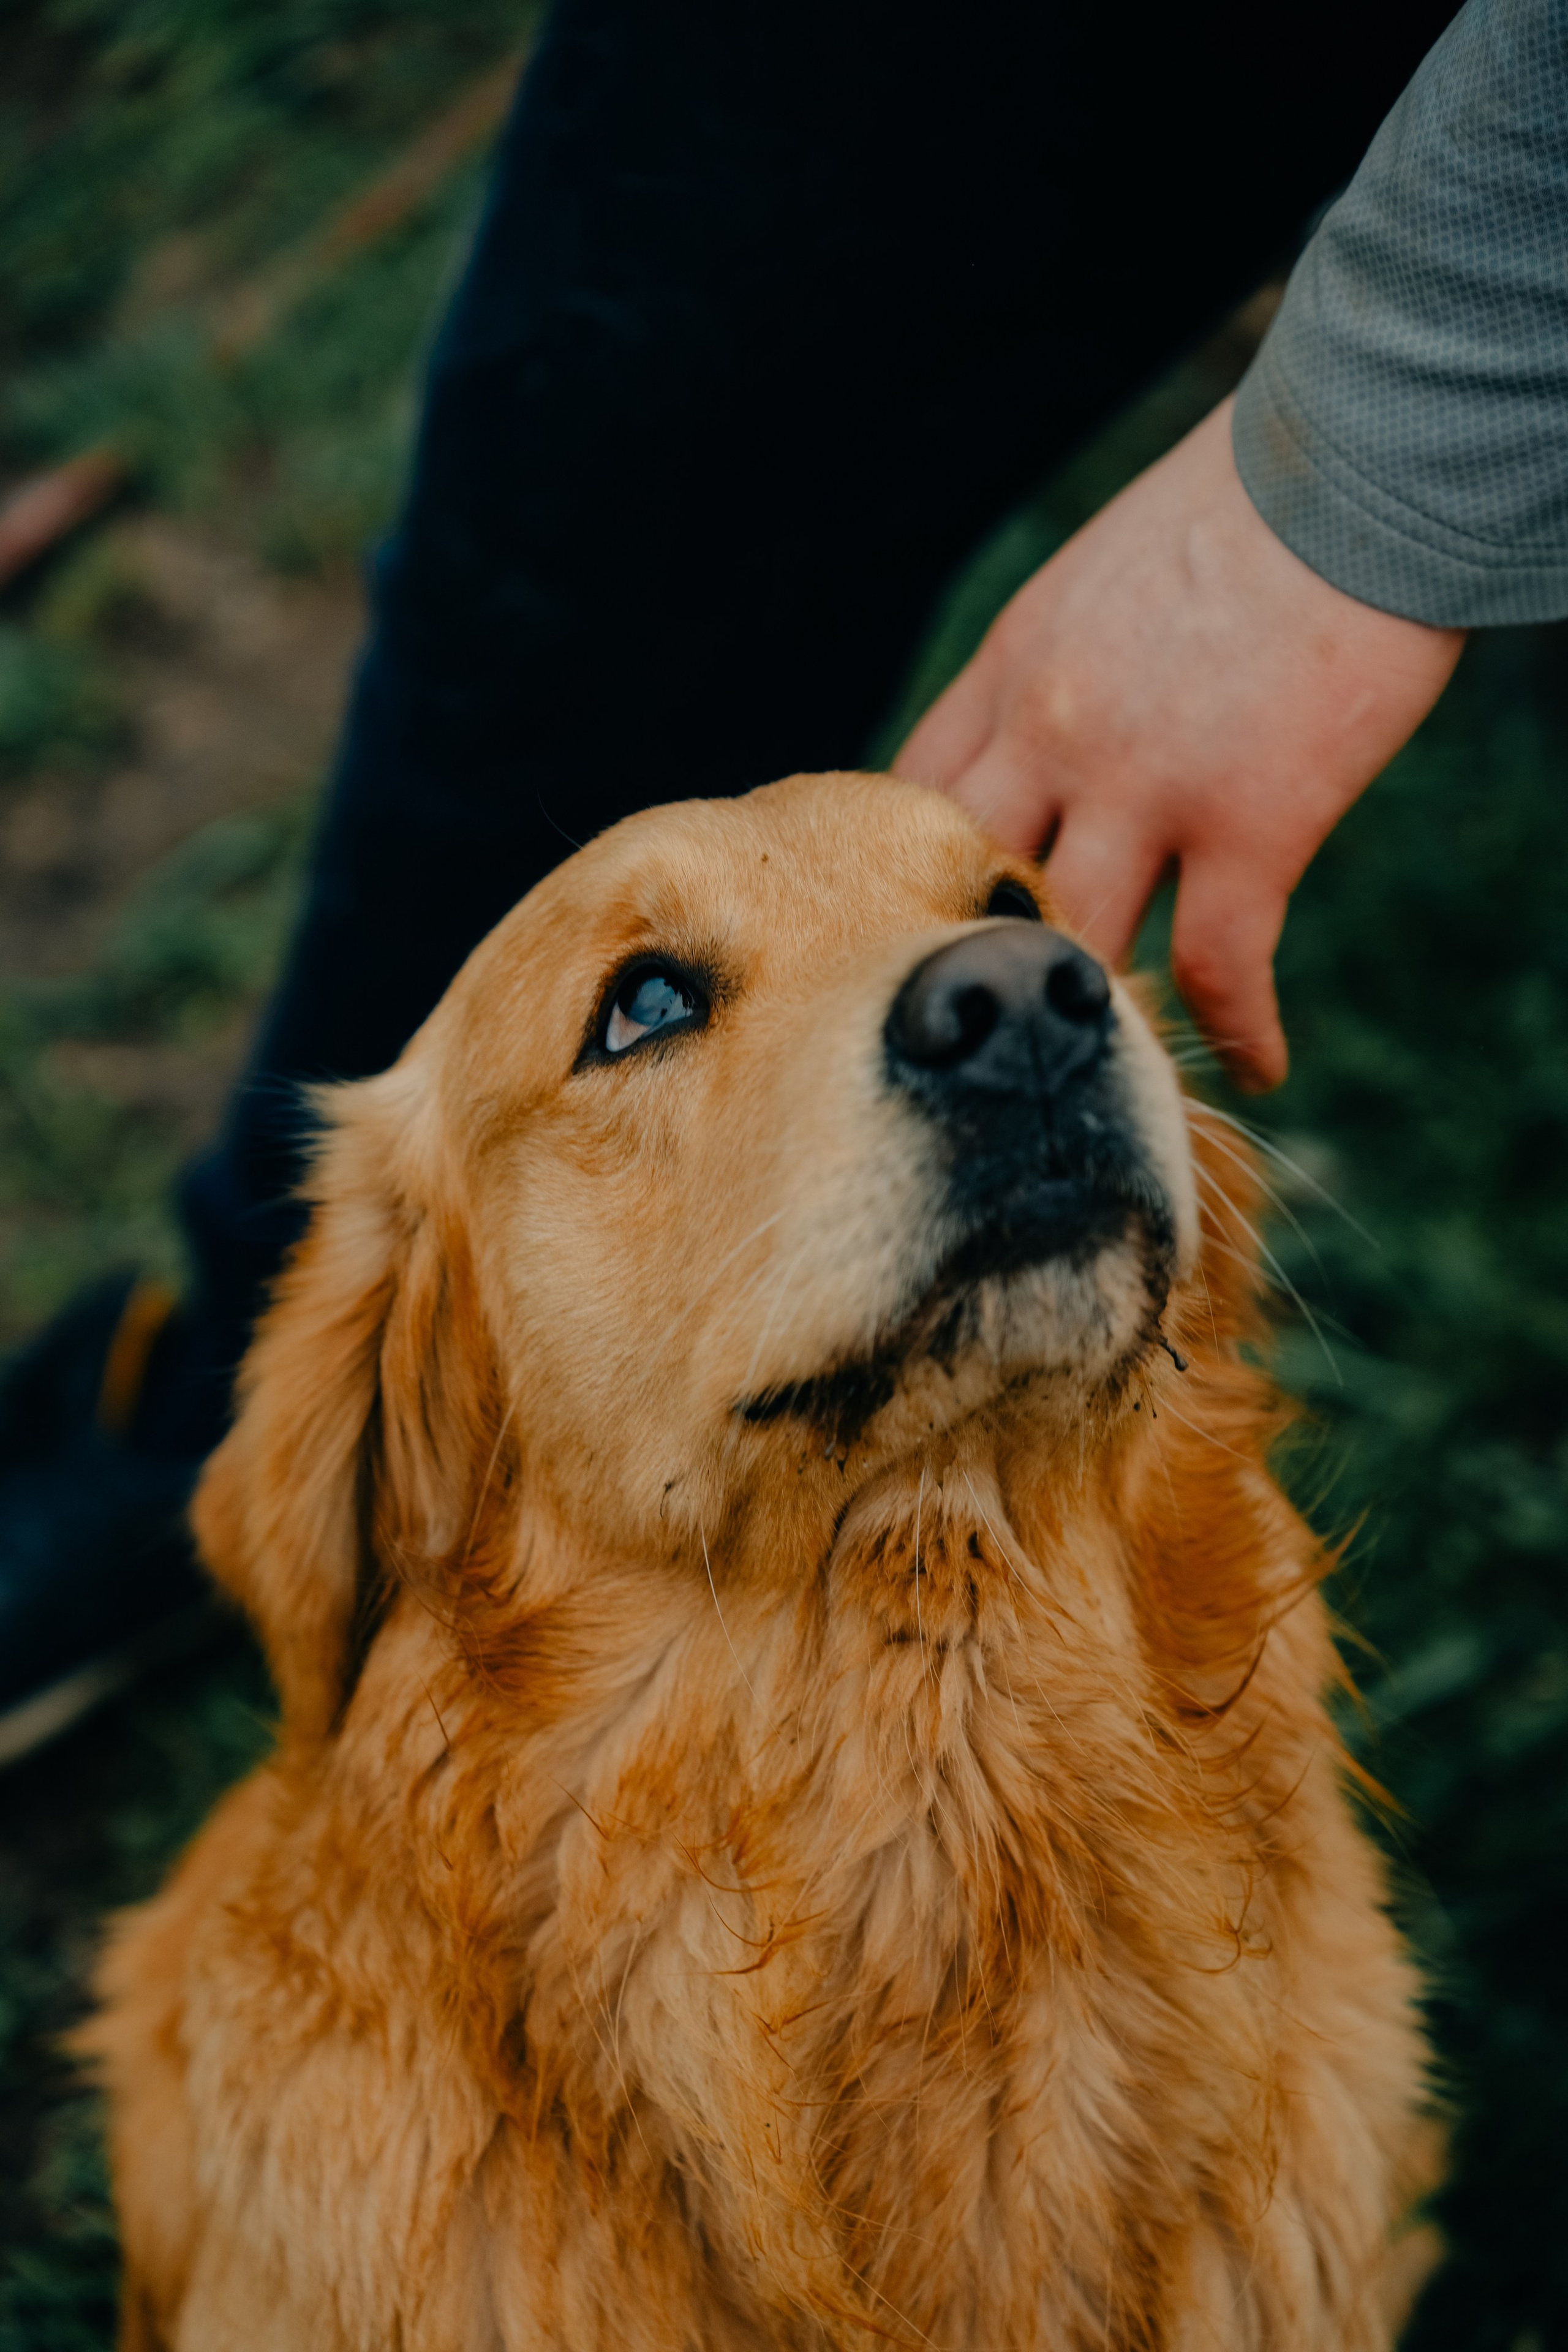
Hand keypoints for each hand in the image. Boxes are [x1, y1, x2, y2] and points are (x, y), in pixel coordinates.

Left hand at [898, 396, 1464, 1087]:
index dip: (904, 873)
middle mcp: (1054, 733)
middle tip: (1004, 1029)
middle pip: (967, 888)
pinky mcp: (1252, 821)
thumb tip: (1050, 745)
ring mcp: (1146, 784)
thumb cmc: (1249, 508)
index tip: (923, 931)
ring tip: (1120, 1070)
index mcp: (1013, 668)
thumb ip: (1053, 672)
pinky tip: (1262, 1066)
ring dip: (1096, 1016)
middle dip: (975, 963)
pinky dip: (1239, 1032)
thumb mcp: (1096, 577)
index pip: (912, 797)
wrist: (1366, 455)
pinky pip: (1222, 967)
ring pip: (1077, 946)